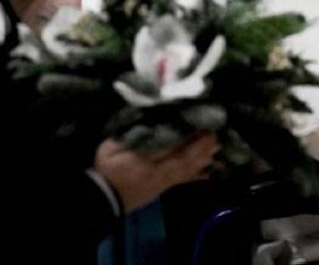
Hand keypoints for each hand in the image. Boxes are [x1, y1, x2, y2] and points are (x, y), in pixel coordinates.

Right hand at [94, 132, 219, 213]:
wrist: (102, 199)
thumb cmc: (107, 171)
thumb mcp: (112, 149)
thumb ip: (129, 136)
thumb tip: (147, 121)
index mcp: (148, 163)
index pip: (174, 149)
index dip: (190, 140)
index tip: (202, 127)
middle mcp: (160, 174)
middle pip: (186, 160)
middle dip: (202, 148)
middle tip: (216, 135)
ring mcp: (162, 183)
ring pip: (187, 170)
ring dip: (203, 159)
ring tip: (216, 148)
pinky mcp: (161, 189)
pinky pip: (182, 181)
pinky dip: (196, 176)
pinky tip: (207, 174)